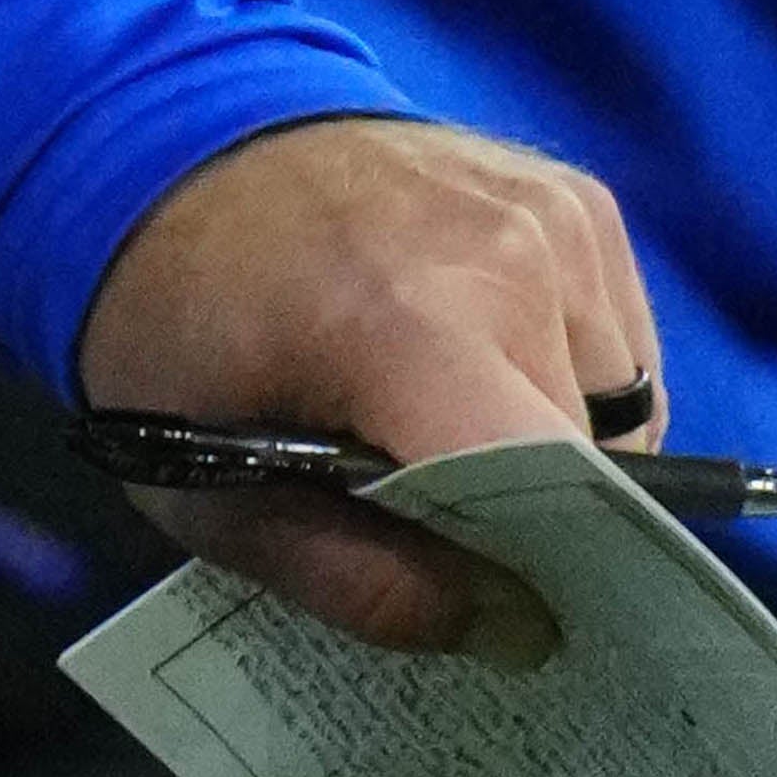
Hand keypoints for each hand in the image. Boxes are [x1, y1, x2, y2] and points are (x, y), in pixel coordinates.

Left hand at [77, 113, 663, 665]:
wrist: (157, 143)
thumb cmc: (174, 327)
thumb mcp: (210, 488)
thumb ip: (356, 580)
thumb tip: (514, 632)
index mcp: (406, 323)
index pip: (553, 482)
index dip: (558, 570)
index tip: (531, 625)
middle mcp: (506, 255)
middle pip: (592, 460)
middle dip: (535, 514)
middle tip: (444, 521)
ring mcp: (550, 215)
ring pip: (618, 407)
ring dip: (554, 441)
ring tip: (436, 420)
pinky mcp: (574, 198)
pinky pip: (614, 341)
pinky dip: (561, 375)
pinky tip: (468, 361)